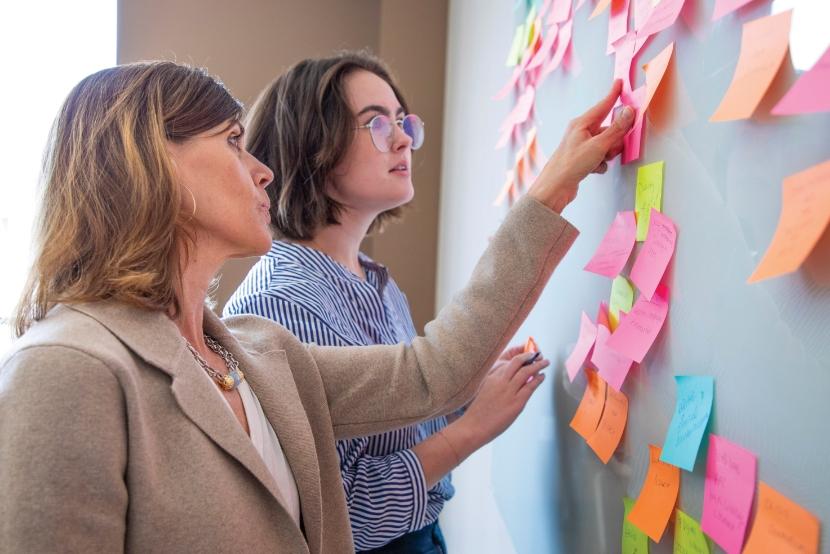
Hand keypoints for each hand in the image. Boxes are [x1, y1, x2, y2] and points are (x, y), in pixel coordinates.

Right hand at [456, 351, 549, 444]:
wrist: (473, 427)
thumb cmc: (478, 413)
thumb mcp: (484, 392)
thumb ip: (496, 385)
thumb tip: (510, 382)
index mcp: (492, 378)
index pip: (508, 363)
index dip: (520, 358)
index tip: (526, 357)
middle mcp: (500, 381)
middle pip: (517, 362)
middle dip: (529, 356)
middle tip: (537, 354)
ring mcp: (509, 391)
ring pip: (527, 371)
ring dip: (538, 365)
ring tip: (545, 362)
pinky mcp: (517, 402)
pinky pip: (530, 386)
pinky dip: (538, 379)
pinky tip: (542, 376)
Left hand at [528, 79, 634, 212]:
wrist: (556, 187)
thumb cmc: (571, 164)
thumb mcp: (598, 145)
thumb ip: (616, 129)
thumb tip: (628, 112)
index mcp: (581, 124)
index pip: (602, 105)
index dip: (613, 94)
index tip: (619, 82)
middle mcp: (581, 132)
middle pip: (608, 128)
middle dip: (614, 139)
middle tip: (611, 148)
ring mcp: (581, 146)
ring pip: (606, 144)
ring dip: (608, 153)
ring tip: (599, 160)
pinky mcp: (582, 159)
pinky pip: (600, 157)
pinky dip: (601, 164)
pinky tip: (593, 169)